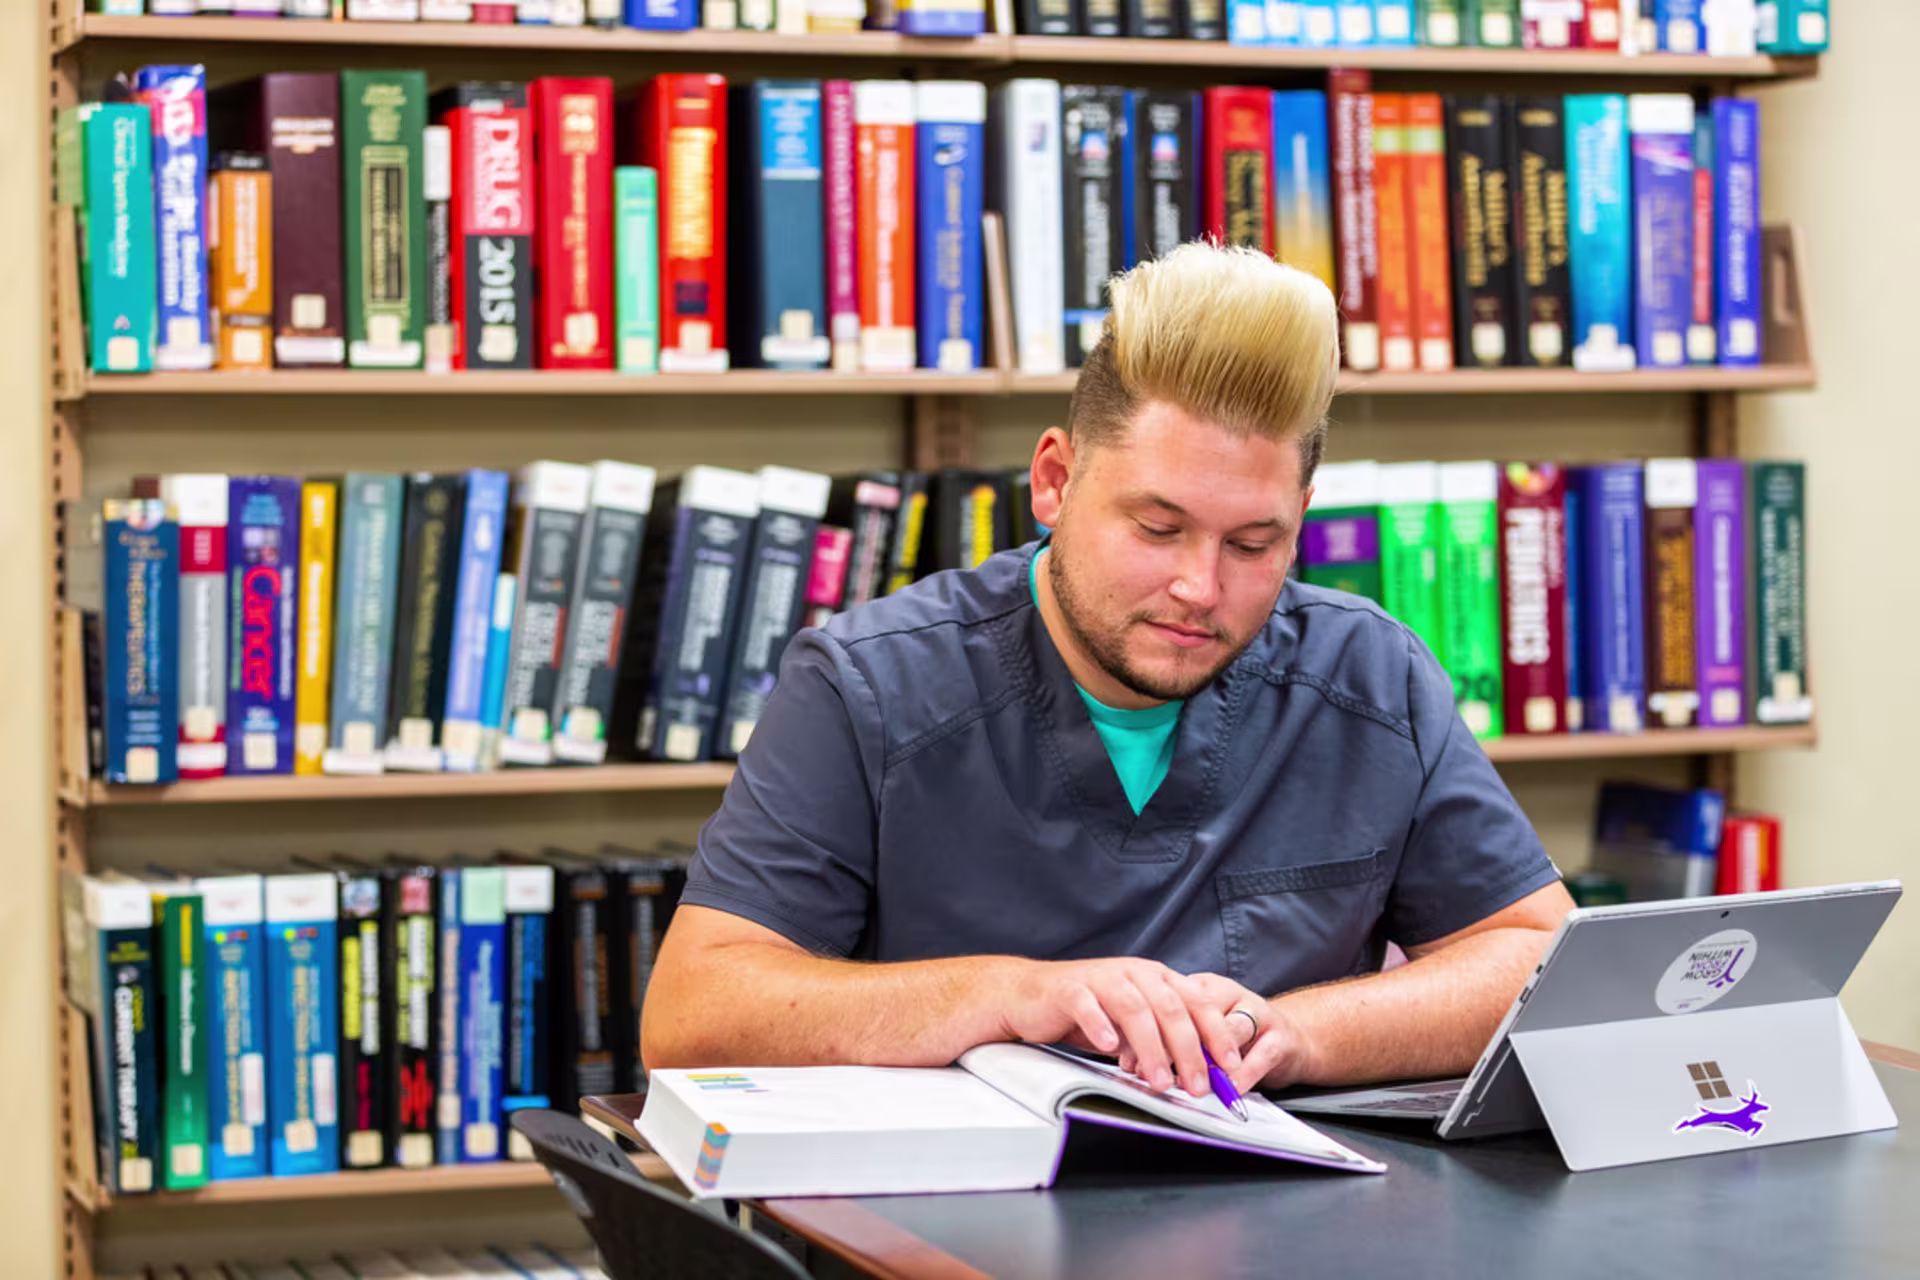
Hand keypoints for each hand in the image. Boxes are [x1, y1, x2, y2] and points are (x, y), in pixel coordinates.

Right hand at [995, 958, 1297, 1099]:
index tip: (1231, 1066)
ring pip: (1135, 1009)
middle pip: (1171, 1008)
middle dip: (1189, 1050)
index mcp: (1155, 978)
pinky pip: (1088, 1005)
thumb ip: (1162, 1042)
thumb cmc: (1086, 1011)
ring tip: (1161, 1081)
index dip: (1218, 1033)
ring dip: (1152, 1048)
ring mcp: (1101, 978)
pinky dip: (1101, 1026)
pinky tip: (1110, 1048)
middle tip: (1198, 1085)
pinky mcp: (1070, 988)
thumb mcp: (1132, 1026)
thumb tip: (1197, 1074)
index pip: (1197, 1002)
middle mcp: (1133, 973)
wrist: (1030, 996)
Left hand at [1117, 972, 1310, 1094]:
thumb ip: (1170, 1041)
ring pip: (1229, 1031)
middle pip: (1198, 1015)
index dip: (1149, 1033)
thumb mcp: (1200, 1032)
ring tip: (1193, 1084)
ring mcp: (1257, 1012)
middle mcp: (1229, 993)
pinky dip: (1243, 1074)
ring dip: (1209, 1061)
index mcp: (1203, 987)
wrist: (1289, 1038)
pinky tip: (1229, 1089)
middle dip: (1175, 1048)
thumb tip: (1132, 1059)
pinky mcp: (1280, 1036)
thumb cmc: (1234, 1038)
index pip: (1172, 1004)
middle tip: (1157, 1074)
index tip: (1131, 1061)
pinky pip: (1260, 1054)